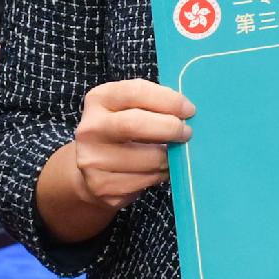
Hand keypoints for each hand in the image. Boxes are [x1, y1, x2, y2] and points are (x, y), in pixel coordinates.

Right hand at [38, 78, 194, 243]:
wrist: (90, 171)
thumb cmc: (122, 133)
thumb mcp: (128, 109)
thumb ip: (152, 106)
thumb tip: (188, 114)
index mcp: (99, 100)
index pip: (135, 92)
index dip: (168, 100)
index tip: (189, 110)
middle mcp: (91, 129)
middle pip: (134, 124)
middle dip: (170, 128)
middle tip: (187, 133)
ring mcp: (93, 160)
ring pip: (147, 159)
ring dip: (170, 158)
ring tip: (174, 154)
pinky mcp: (103, 186)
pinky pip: (145, 181)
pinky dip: (161, 175)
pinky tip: (160, 170)